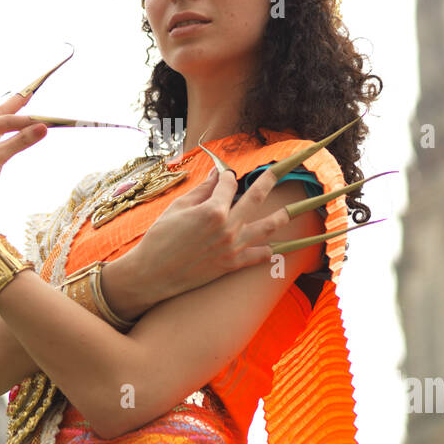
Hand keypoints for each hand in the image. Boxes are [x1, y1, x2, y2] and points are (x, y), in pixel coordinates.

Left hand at [0, 90, 47, 247]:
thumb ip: (20, 141)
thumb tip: (43, 128)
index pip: (4, 120)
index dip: (25, 120)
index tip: (45, 120)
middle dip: (14, 106)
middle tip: (30, 93)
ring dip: (11, 121)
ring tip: (21, 107)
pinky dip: (9, 137)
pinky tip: (11, 134)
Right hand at [124, 164, 307, 301]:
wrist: (153, 274)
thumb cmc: (160, 238)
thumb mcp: (178, 207)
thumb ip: (201, 190)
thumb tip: (217, 174)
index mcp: (213, 209)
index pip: (229, 184)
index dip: (227, 176)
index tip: (226, 175)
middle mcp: (228, 227)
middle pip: (256, 197)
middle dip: (269, 180)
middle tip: (279, 170)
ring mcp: (233, 247)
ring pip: (266, 227)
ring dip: (281, 216)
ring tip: (290, 211)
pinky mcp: (232, 265)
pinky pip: (259, 256)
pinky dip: (269, 251)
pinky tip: (276, 247)